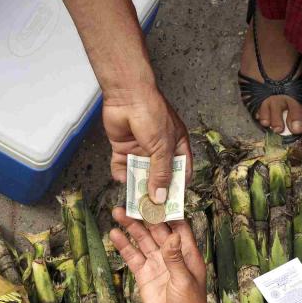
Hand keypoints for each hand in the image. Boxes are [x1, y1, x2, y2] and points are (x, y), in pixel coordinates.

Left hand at [105, 85, 189, 204]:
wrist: (127, 95)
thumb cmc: (152, 114)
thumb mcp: (162, 147)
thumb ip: (161, 173)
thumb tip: (161, 197)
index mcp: (177, 147)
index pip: (180, 173)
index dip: (177, 188)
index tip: (172, 205)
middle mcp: (160, 150)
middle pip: (159, 176)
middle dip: (155, 190)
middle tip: (151, 207)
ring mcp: (141, 149)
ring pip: (140, 173)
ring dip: (137, 184)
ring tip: (134, 198)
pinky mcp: (123, 147)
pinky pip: (122, 165)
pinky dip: (121, 172)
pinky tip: (121, 177)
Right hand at [109, 210, 210, 302]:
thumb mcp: (184, 280)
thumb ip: (175, 258)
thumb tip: (171, 236)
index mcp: (186, 252)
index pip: (178, 226)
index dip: (168, 212)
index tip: (156, 197)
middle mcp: (170, 254)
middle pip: (156, 229)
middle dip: (144, 216)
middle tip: (131, 201)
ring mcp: (156, 263)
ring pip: (142, 240)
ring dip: (131, 227)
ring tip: (118, 212)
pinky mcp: (144, 274)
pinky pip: (132, 257)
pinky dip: (124, 246)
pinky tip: (114, 235)